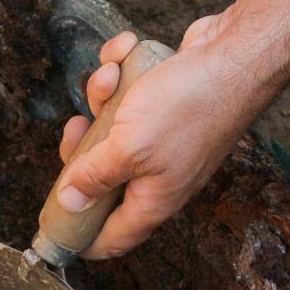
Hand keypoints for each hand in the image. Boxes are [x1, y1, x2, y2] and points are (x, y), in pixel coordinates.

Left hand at [56, 20, 270, 258]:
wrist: (237, 53)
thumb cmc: (190, 104)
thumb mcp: (129, 147)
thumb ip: (95, 176)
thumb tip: (69, 203)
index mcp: (153, 200)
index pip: (111, 239)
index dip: (80, 235)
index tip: (53, 222)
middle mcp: (159, 176)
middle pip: (100, 178)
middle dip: (82, 148)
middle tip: (77, 126)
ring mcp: (163, 140)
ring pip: (111, 128)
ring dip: (102, 96)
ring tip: (112, 75)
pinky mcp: (165, 105)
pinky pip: (128, 94)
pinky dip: (121, 70)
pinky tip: (126, 51)